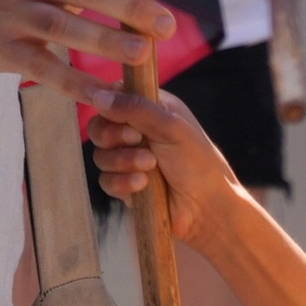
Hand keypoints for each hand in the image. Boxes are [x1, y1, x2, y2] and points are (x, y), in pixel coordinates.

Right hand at [87, 84, 240, 248]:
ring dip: (123, 160)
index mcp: (150, 109)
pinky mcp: (125, 186)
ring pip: (100, 156)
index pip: (114, 97)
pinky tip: (143, 185)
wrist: (206, 208)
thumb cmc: (198, 162)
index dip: (105, 102)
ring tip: (151, 166)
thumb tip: (98, 97)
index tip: (107, 108)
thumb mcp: (170, 127)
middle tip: (136, 139)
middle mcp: (136, 132)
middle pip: (98, 127)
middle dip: (113, 135)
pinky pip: (106, 181)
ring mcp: (129, 161)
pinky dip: (123, 182)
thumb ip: (135, 108)